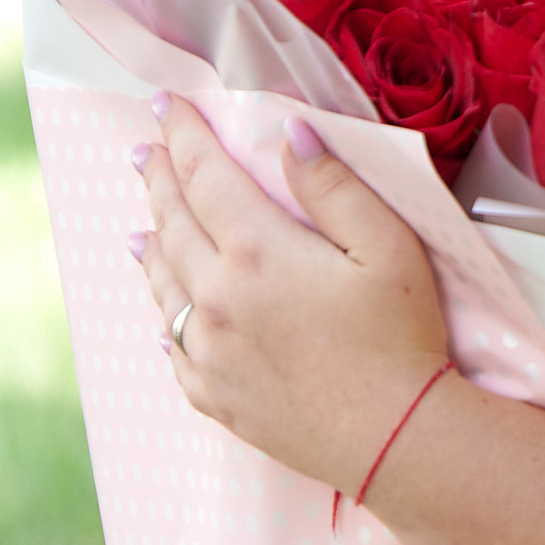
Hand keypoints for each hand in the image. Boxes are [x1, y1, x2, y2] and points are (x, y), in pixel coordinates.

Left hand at [131, 99, 452, 497]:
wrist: (396, 438)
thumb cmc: (402, 338)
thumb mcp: (387, 246)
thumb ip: (332, 186)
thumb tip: (288, 133)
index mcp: (256, 251)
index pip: (204, 175)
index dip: (183, 135)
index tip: (166, 106)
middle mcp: (217, 297)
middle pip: (173, 224)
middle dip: (158, 180)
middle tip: (144, 153)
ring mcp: (210, 351)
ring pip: (165, 285)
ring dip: (152, 246)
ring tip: (142, 227)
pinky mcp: (216, 396)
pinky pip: (174, 350)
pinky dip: (165, 320)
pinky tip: (164, 317)